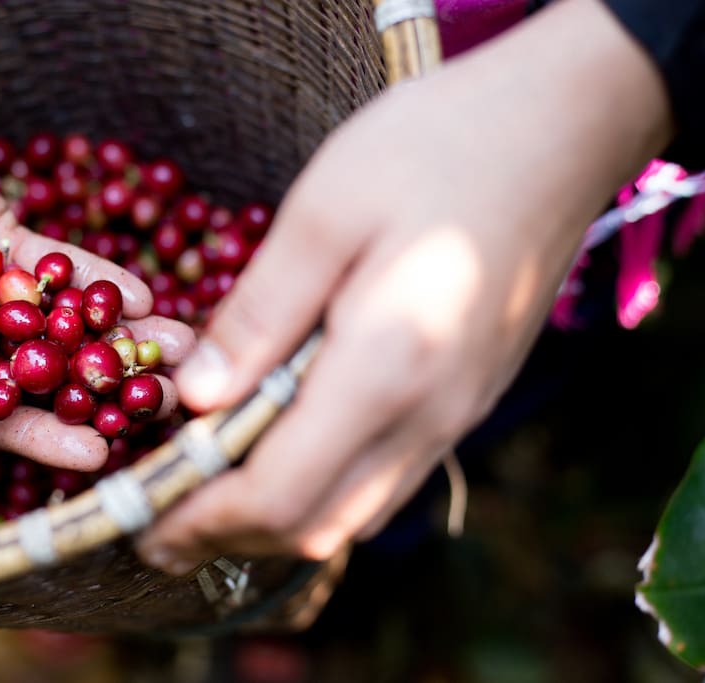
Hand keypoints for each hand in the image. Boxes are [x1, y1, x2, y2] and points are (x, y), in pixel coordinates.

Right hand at [0, 166, 195, 469]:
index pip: (3, 416)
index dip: (49, 436)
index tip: (102, 449)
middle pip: (51, 376)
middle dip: (109, 389)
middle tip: (168, 402)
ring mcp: (0, 295)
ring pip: (69, 325)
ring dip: (123, 337)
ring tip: (180, 348)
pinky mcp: (18, 249)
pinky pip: (65, 272)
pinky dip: (101, 284)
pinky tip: (145, 298)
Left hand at [138, 0, 671, 572]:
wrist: (562, 129)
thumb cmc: (438, 148)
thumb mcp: (324, 213)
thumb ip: (258, 316)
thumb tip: (196, 398)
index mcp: (388, 368)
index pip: (281, 493)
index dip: (202, 520)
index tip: (142, 523)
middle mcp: (430, 415)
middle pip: (317, 526)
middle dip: (228, 536)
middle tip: (159, 521)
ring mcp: (458, 414)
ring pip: (354, 513)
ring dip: (273, 519)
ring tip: (206, 494)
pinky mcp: (467, 397)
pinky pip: (384, 477)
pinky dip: (319, 489)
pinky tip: (280, 451)